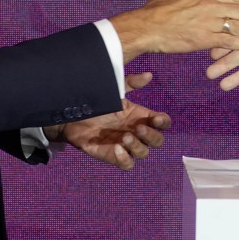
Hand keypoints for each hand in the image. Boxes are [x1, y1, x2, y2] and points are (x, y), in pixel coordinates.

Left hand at [54, 72, 171, 169]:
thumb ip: (131, 83)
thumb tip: (149, 75)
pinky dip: (125, 159)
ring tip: (124, 137)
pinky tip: (116, 148)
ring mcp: (126, 146)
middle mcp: (137, 133)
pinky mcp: (113, 156)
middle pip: (157, 141)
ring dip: (137, 146)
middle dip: (151, 136)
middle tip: (138, 129)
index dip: (163, 122)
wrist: (75, 115)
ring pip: (143, 153)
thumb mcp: (115, 90)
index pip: (163, 123)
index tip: (156, 119)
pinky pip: (128, 164)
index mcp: (141, 117)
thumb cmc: (97, 102)